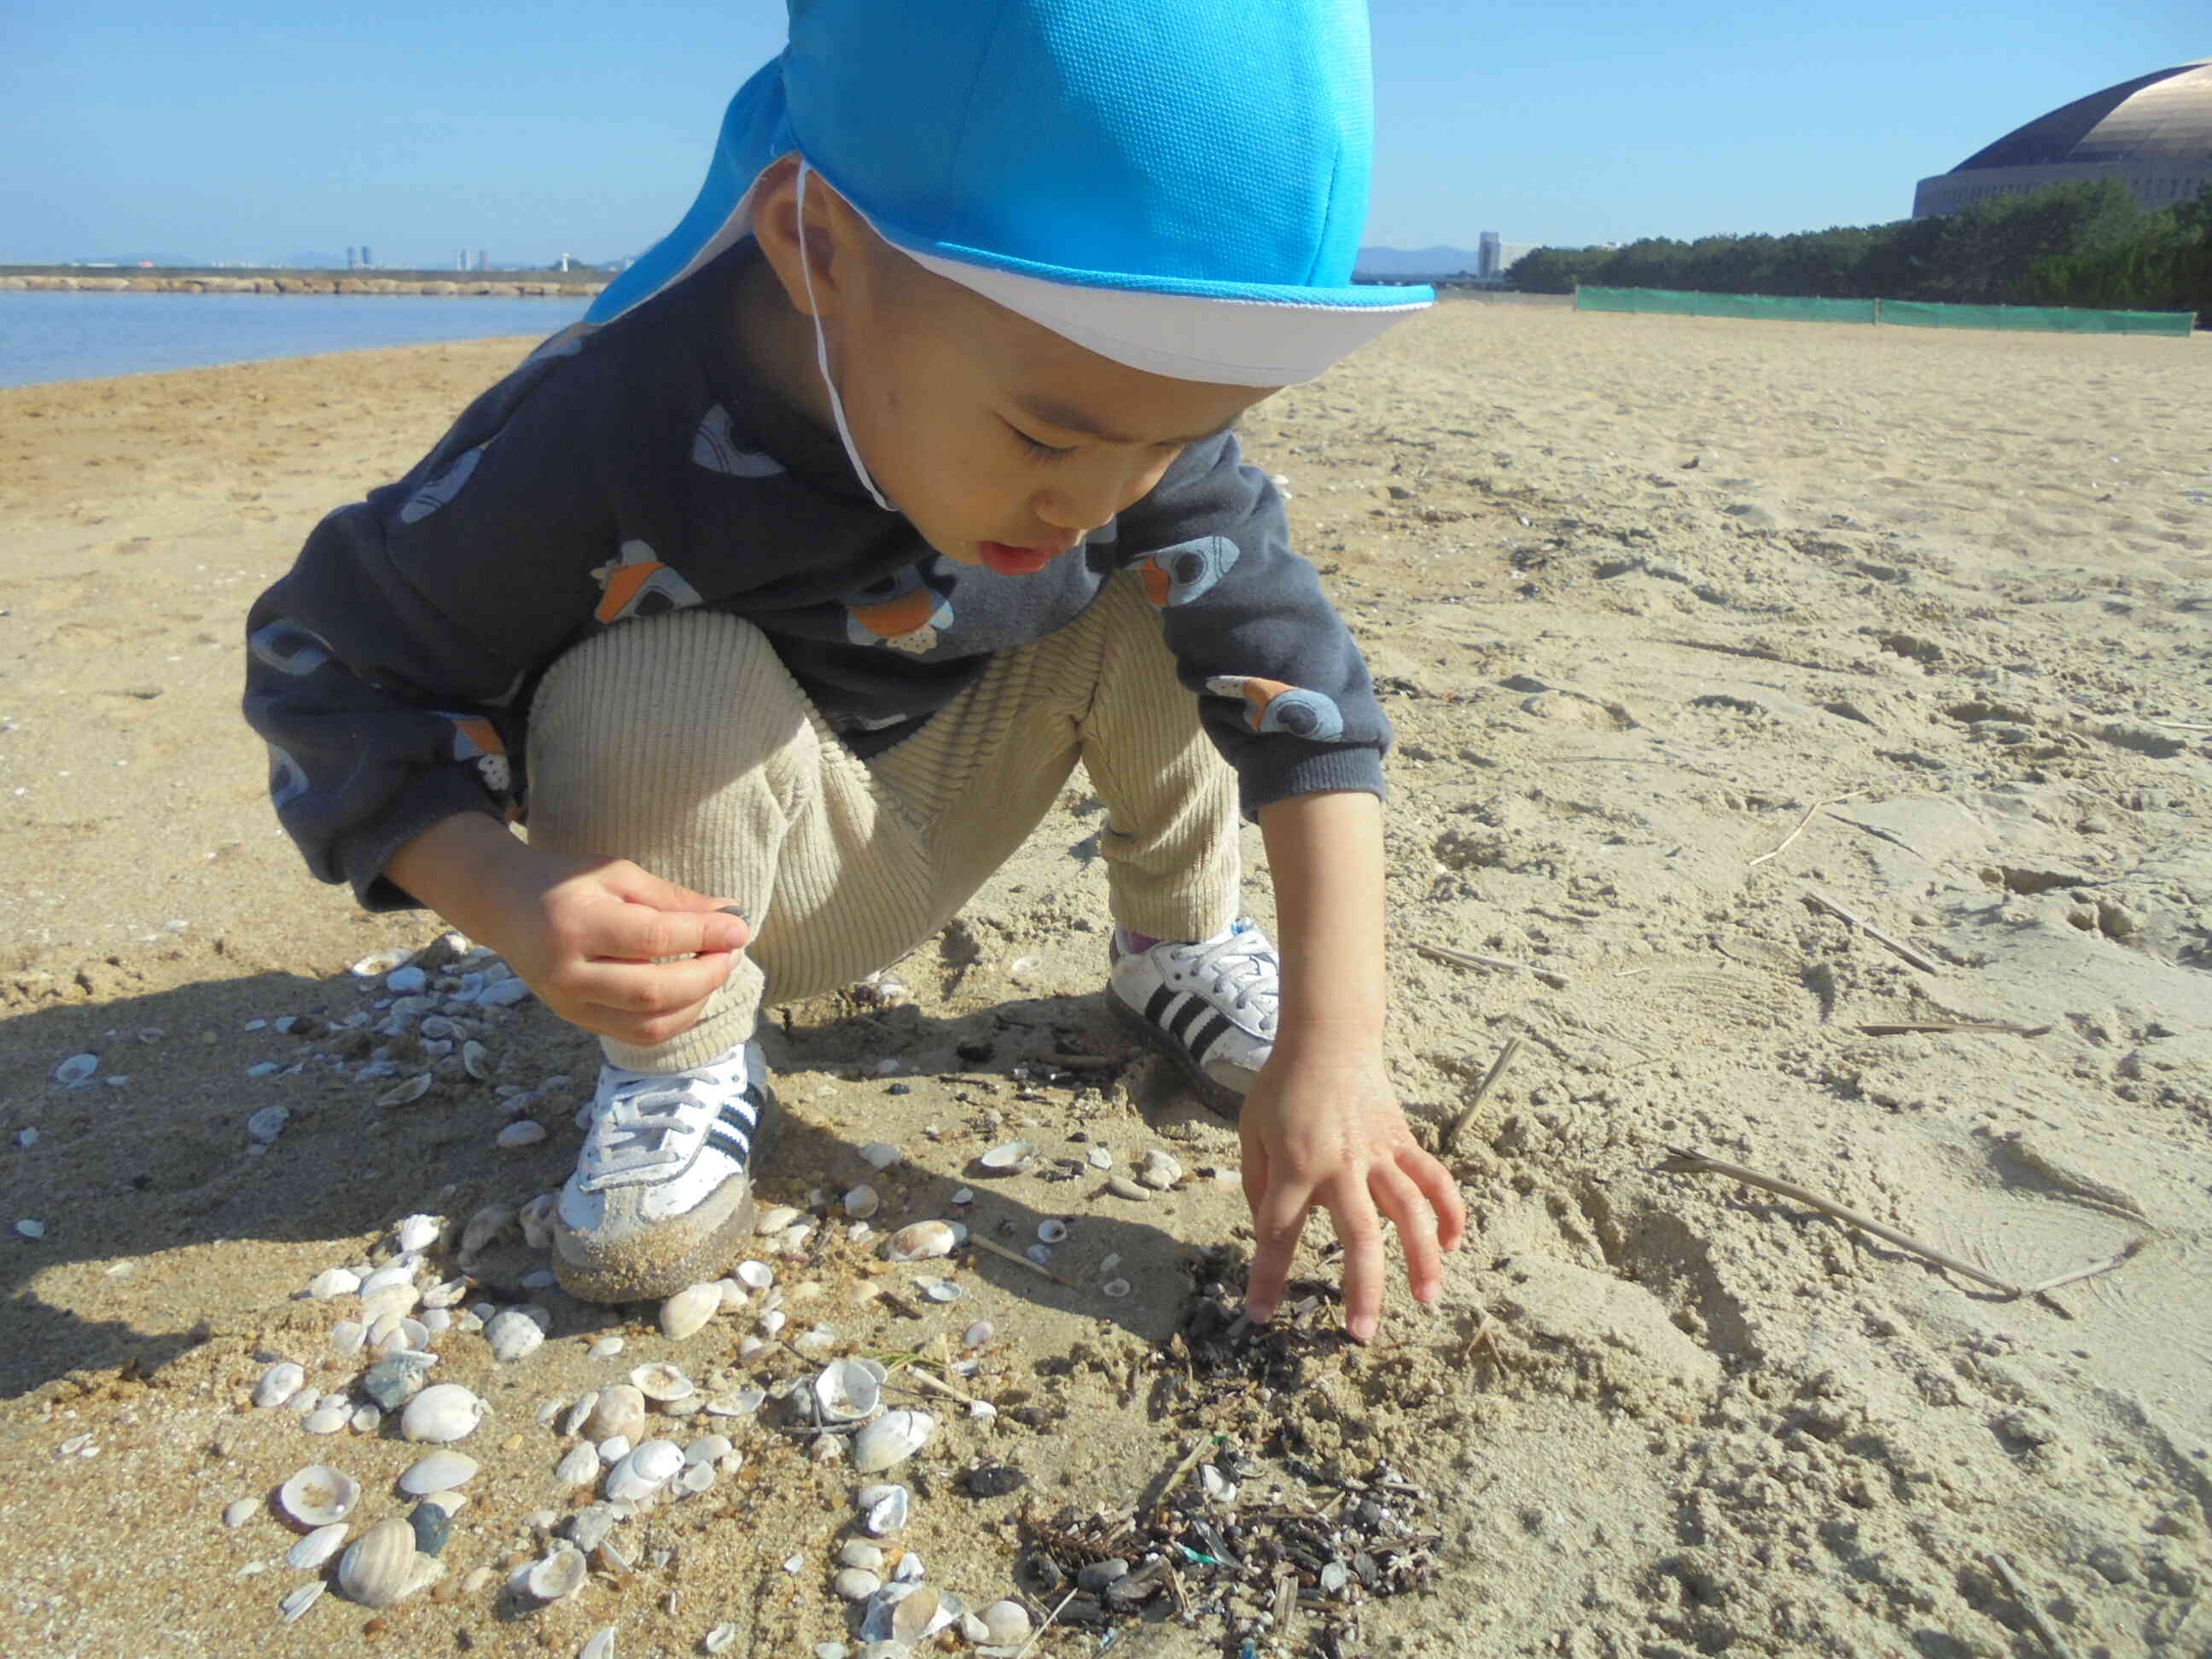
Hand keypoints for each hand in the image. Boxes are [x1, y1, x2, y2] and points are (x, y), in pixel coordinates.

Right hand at [482, 848, 751, 1045]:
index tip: (739, 927)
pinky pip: (636, 1035)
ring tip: (715, 972)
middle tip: (731, 952)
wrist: (505, 906)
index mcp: (577, 925)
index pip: (655, 939)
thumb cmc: (567, 882)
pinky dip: (675, 1020)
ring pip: (649, 1025)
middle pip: (653, 991)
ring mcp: (569, 1004)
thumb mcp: (618, 874)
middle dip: (707, 975)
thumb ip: (672, 898)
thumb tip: (729, 916)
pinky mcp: (576, 1021)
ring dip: (697, 1003)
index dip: (705, 935)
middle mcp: (568, 972)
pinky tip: (692, 994)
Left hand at [1239, 1046, 1465, 1341]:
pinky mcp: (1404, 1143)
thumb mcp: (1251, 1132)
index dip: (1269, 1276)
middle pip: (1358, 1234)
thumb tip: (1269, 1231)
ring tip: (1427, 1299)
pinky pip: (1434, 1180)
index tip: (1261, 1316)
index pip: (1278, 1231)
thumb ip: (1259, 1185)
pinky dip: (1448, 1211)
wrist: (1329, 1039)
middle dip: (1362, 1288)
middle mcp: (1342, 1165)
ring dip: (1421, 1257)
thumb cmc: (1282, 1087)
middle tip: (1362, 1335)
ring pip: (1410, 1210)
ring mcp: (1379, 1154)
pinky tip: (1451, 1245)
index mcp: (1296, 1165)